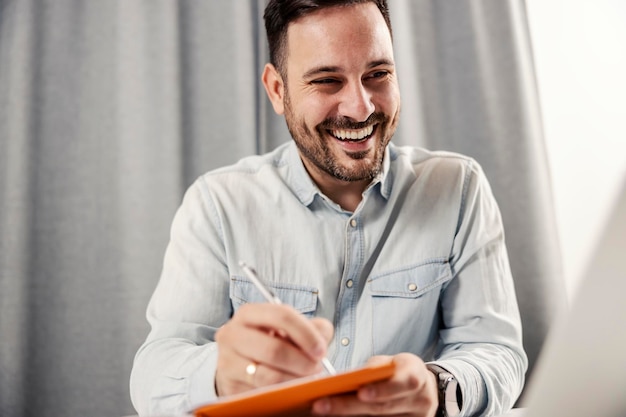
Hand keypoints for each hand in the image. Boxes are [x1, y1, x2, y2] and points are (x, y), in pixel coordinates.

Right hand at [214, 303, 332, 396]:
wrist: (237, 364)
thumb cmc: (267, 343)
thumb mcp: (287, 330)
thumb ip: (311, 328)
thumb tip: (323, 335)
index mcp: (249, 313)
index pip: (282, 316)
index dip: (306, 334)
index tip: (321, 350)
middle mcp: (232, 334)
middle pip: (273, 349)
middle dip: (302, 362)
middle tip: (316, 369)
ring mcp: (227, 361)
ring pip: (268, 376)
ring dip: (294, 380)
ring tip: (306, 380)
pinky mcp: (229, 386)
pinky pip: (260, 394)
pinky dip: (280, 393)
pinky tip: (289, 388)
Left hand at [311, 353, 437, 415]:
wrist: (424, 390)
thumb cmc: (401, 372)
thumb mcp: (392, 363)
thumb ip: (374, 369)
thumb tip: (346, 378)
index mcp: (416, 375)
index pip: (403, 383)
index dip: (382, 389)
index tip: (360, 392)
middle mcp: (420, 400)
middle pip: (383, 407)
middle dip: (349, 406)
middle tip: (322, 405)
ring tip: (323, 412)